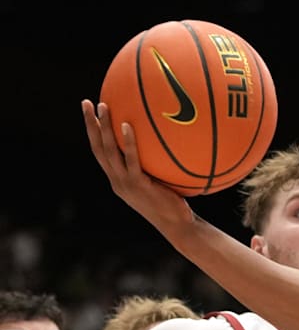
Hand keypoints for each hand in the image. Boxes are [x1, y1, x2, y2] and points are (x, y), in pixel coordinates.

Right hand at [80, 100, 194, 232]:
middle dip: (90, 125)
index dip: (93, 133)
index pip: (101, 153)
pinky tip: (128, 126)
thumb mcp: (161, 183)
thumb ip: (156, 166)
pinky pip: (131, 160)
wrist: (179, 226)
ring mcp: (126, 183)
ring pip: (108, 152)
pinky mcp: (138, 185)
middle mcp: (117, 181)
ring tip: (103, 106)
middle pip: (98, 148)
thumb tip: (168, 142)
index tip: (91, 112)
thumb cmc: (175, 204)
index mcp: (118, 179)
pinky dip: (128, 143)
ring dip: (103, 128)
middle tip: (87, 102)